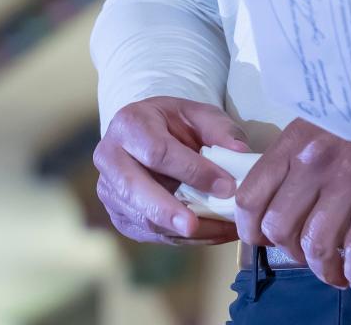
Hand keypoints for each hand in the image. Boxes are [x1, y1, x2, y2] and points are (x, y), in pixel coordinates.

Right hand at [94, 96, 250, 244]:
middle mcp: (110, 158)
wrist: (146, 133)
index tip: (225, 186)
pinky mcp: (118, 215)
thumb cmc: (174, 122)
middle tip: (194, 226)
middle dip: (167, 210)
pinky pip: (148, 232)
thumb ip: (220, 129)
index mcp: (129, 124)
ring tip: (219, 233)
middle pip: (135, 189)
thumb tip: (241, 153)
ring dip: (181, 231)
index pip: (158, 152)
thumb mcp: (197, 113)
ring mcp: (109, 190)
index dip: (192, 171)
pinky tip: (209, 235)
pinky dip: (180, 238)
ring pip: (141, 217)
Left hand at [234, 119, 350, 291]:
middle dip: (291, 251)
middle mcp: (315, 160)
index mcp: (297, 139)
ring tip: (335, 272)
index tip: (267, 238)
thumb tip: (284, 193)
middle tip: (309, 253)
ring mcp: (349, 180)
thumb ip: (303, 151)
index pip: (252, 194)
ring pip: (316, 246)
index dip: (253, 228)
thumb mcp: (329, 118)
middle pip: (280, 228)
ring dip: (323, 271)